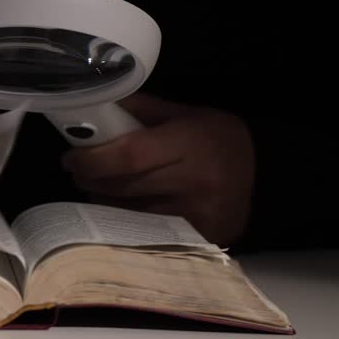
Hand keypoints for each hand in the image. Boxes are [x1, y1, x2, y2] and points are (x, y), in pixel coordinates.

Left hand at [61, 92, 254, 245]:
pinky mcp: (196, 238)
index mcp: (191, 144)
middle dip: (90, 178)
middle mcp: (194, 183)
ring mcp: (196, 215)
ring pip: (129, 212)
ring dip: (101, 199)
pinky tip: (113, 206)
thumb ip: (143, 109)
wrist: (267, 177)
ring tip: (91, 184)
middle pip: (124, 186)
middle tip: (75, 169)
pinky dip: (122, 218)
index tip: (70, 156)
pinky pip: (144, 230)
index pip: (129, 156)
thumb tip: (99, 101)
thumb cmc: (219, 140)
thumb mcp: (187, 114)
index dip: (93, 158)